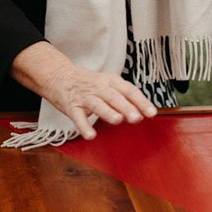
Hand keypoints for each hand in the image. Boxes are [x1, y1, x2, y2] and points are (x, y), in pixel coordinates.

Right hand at [10, 41, 157, 140]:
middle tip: (137, 118)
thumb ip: (123, 98)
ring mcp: (85, 97)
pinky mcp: (71, 106)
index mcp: (111, 81)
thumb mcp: (108, 84)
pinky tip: (91, 135)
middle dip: (126, 107)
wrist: (59, 76)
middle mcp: (99, 87)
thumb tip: (141, 113)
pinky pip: (78, 117)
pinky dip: (84, 126)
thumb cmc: (89, 84)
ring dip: (108, 112)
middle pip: (115, 97)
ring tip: (118, 120)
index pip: (129, 90)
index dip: (141, 101)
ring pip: (98, 104)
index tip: (152, 113)